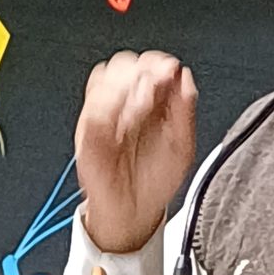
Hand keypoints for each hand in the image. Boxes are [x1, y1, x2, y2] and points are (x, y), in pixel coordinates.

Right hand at [74, 50, 196, 255]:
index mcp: (147, 101)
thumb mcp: (182, 145)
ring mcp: (103, 115)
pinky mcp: (87, 132)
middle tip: (154, 90)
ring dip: (126, 87)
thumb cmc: (155, 181)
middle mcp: (123, 104)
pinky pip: (94, 107)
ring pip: (105, 78)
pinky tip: (125, 122)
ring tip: (141, 109)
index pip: (147, 64)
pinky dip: (110, 108)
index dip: (158, 62)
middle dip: (141, 72)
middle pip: (124, 63)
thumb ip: (186, 108)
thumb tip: (182, 75)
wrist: (133, 212)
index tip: (169, 71)